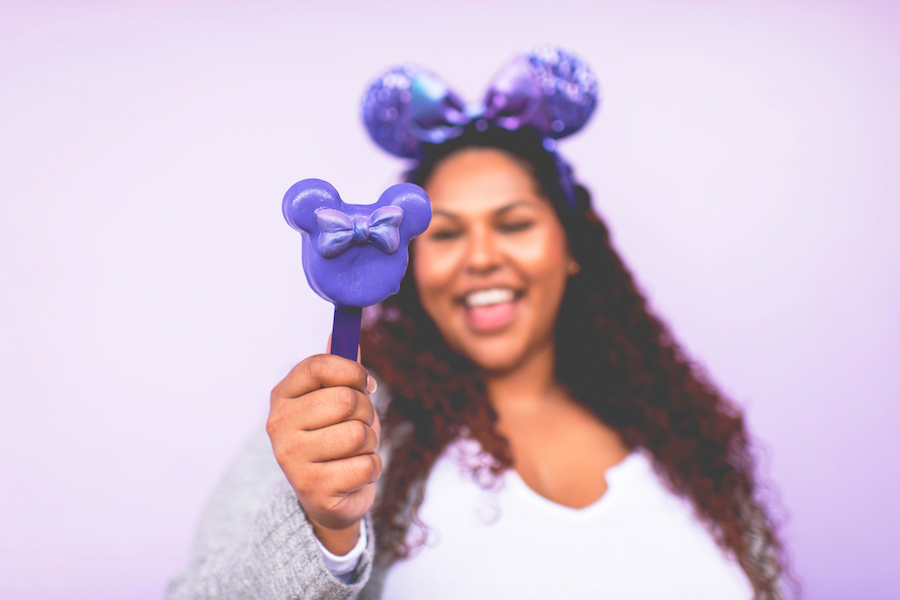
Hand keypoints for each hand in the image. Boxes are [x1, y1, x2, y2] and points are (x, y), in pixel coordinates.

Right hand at [267, 353, 380, 554]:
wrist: (328, 499)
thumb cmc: (335, 440)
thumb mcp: (336, 402)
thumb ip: (340, 371)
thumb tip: (339, 333)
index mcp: (283, 396)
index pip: (319, 366)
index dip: (352, 371)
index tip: (365, 384)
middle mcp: (279, 425)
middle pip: (346, 400)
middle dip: (366, 414)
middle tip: (357, 427)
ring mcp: (292, 458)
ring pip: (359, 434)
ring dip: (369, 444)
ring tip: (353, 453)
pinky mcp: (313, 488)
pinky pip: (366, 465)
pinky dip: (371, 469)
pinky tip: (353, 476)